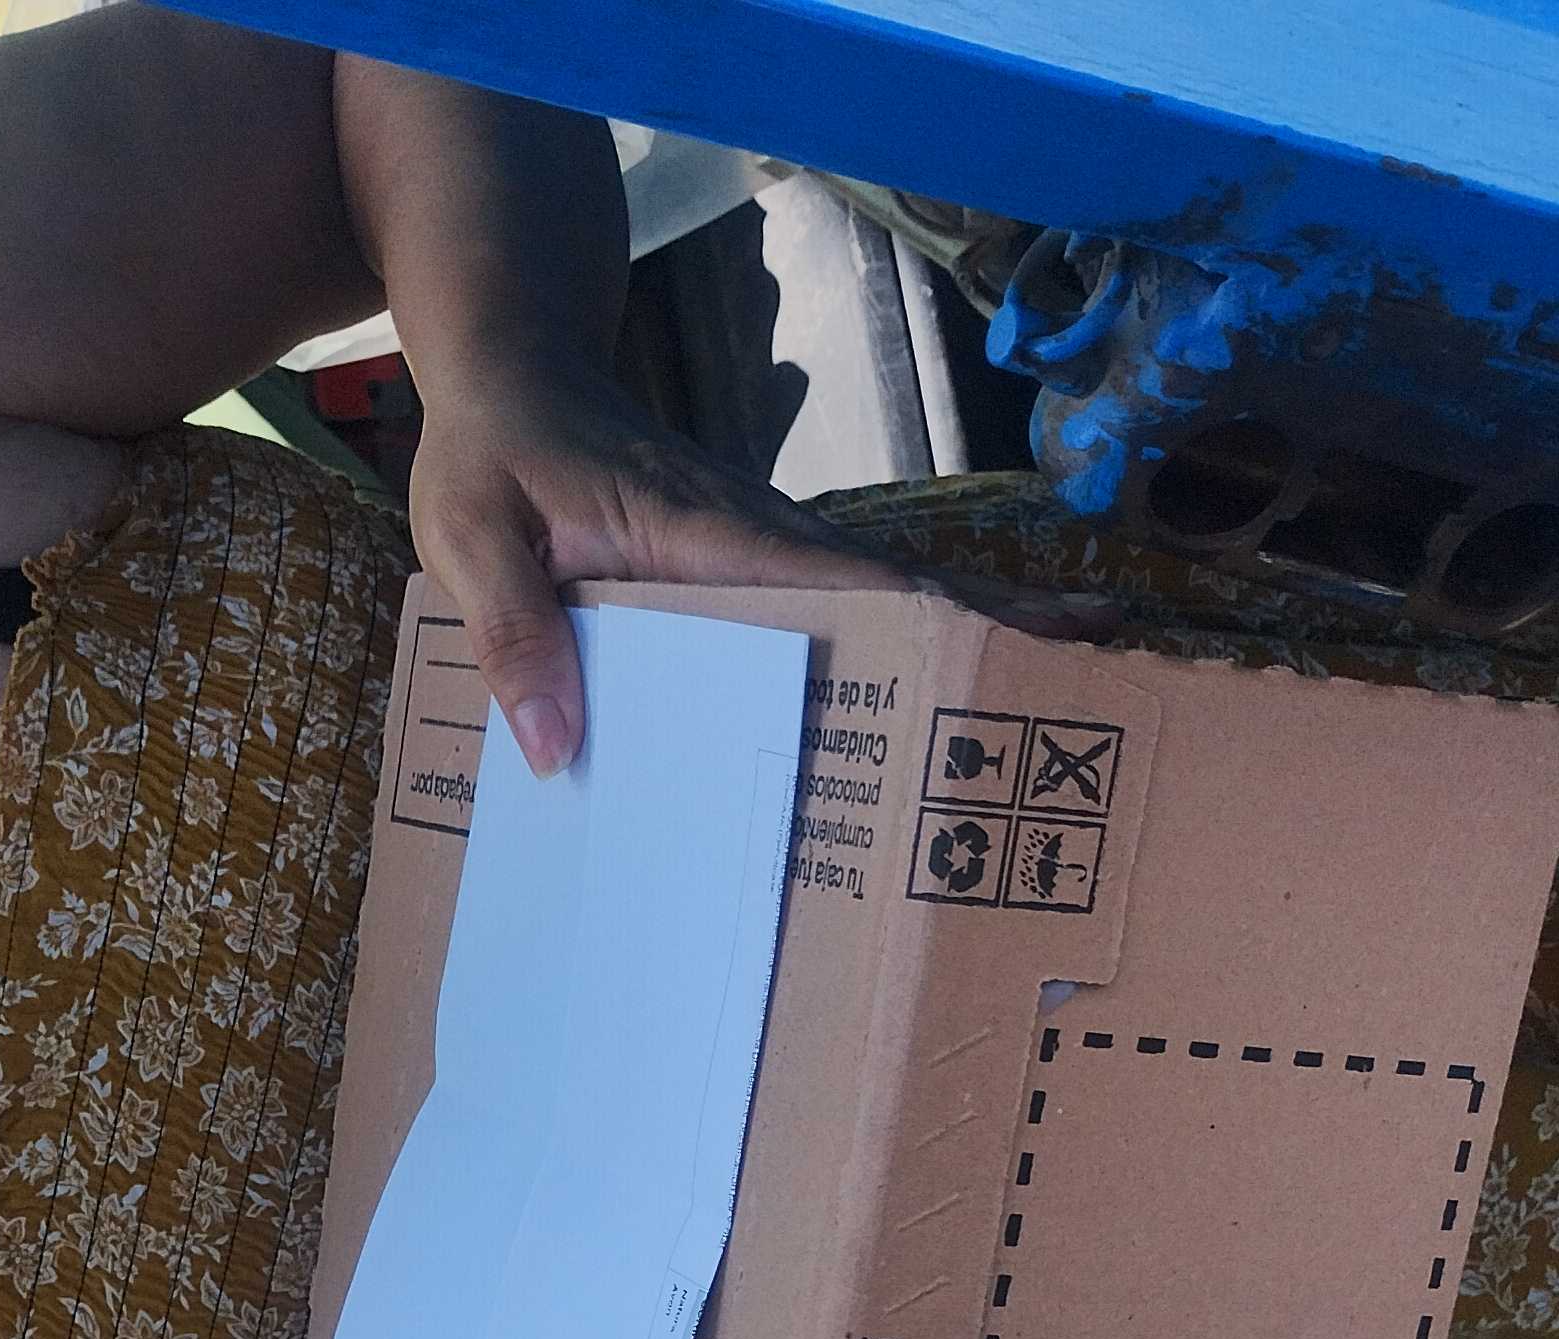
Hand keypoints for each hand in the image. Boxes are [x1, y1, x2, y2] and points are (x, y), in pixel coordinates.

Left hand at [405, 346, 1112, 774]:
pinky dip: (887, 647)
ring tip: (1033, 712)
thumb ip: (513, 632)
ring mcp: (755, 548)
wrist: (511, 370)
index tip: (1029, 644)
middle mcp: (754, 535)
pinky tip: (913, 705)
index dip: (937, 616)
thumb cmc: (491, 447)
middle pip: (892, 591)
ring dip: (951, 646)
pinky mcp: (741, 563)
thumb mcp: (470, 535)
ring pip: (871, 602)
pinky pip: (823, 612)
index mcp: (704, 533)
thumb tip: (560, 748)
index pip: (841, 579)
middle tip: (1088, 686)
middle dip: (990, 635)